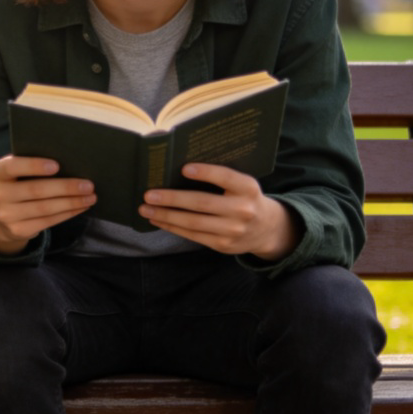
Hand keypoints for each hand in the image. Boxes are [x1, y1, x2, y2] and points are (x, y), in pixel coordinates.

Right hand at [0, 155, 95, 255]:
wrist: (1, 215)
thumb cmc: (17, 184)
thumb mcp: (16, 172)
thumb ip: (31, 165)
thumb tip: (69, 162)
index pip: (13, 166)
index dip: (34, 166)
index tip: (57, 165)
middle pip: (35, 190)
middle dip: (65, 187)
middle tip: (88, 184)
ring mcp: (6, 215)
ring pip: (45, 208)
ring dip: (72, 202)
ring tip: (91, 197)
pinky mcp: (18, 230)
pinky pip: (48, 221)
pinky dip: (68, 214)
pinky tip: (81, 207)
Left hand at [138, 163, 299, 259]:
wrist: (266, 229)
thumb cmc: (244, 198)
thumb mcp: (241, 185)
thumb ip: (220, 177)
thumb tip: (177, 168)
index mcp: (248, 188)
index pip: (226, 178)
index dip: (206, 173)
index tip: (184, 168)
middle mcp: (242, 210)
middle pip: (202, 203)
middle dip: (172, 199)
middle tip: (148, 194)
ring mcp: (233, 230)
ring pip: (193, 222)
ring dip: (165, 216)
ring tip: (145, 209)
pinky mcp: (222, 245)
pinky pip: (192, 235)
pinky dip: (172, 227)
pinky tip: (158, 220)